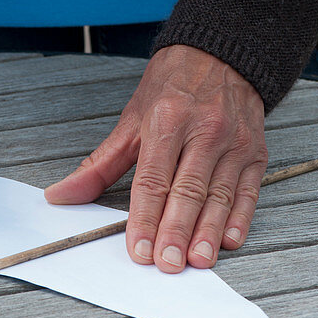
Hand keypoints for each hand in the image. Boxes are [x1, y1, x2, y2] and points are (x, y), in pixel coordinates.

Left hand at [45, 45, 266, 272]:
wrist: (221, 53)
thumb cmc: (172, 87)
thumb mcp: (131, 118)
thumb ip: (99, 164)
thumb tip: (61, 195)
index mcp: (167, 119)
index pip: (152, 179)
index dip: (144, 218)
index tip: (138, 250)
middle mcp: (204, 129)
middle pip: (187, 190)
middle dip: (176, 231)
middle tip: (167, 264)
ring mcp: (233, 141)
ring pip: (219, 195)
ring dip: (208, 232)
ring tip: (198, 260)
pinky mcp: (256, 151)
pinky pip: (248, 190)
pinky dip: (239, 218)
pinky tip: (228, 240)